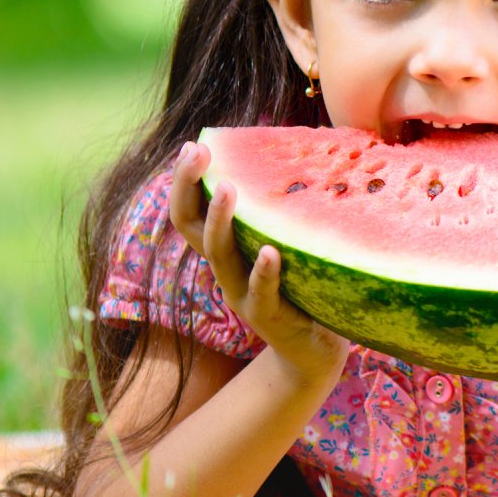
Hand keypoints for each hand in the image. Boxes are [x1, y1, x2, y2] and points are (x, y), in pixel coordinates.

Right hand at [169, 142, 351, 386]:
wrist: (313, 351)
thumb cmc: (300, 286)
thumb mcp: (282, 243)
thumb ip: (276, 211)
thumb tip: (295, 150)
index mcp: (225, 250)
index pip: (189, 211)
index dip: (184, 181)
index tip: (193, 145)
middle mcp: (225, 270)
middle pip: (191, 227)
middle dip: (188, 187)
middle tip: (196, 152)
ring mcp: (242, 295)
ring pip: (220, 256)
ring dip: (220, 222)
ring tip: (227, 189)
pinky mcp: (268, 318)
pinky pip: (261, 294)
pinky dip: (264, 272)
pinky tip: (271, 252)